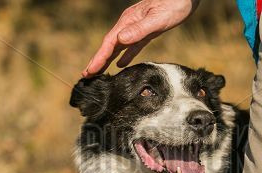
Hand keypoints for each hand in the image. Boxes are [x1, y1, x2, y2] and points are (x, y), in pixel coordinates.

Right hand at [82, 0, 199, 76]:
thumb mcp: (157, 18)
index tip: (89, 71)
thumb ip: (139, 30)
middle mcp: (129, 25)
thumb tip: (120, 40)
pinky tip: (120, 64)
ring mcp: (136, 27)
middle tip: (86, 76)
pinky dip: (124, 56)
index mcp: (128, 22)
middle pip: (109, 46)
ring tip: (97, 72)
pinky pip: (131, 47)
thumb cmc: (174, 4)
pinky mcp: (146, 31)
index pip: (109, 43)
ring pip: (117, 47)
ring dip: (107, 60)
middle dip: (98, 61)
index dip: (99, 58)